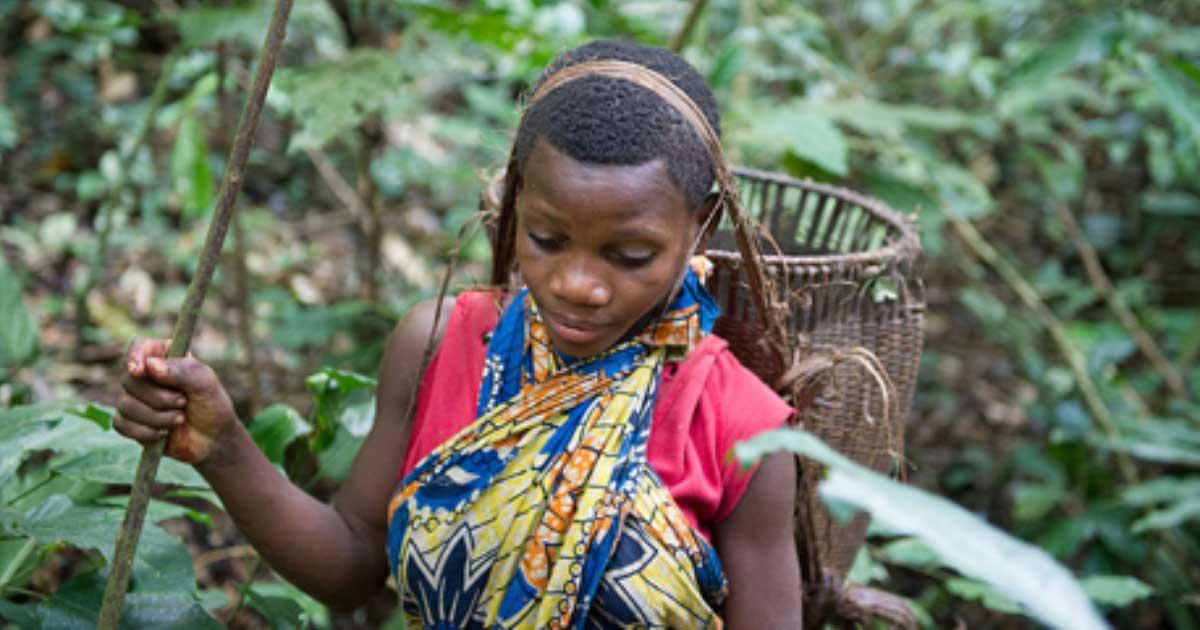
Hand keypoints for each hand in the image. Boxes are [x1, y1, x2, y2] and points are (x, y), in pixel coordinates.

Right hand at [115, 338, 238, 464]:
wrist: (213, 440)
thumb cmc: (212, 405)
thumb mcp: (205, 384)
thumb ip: (181, 371)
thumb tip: (150, 365)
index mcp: (166, 357)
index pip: (140, 347)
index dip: (135, 357)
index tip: (140, 371)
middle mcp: (147, 375)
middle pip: (129, 380)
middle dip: (158, 397)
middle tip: (183, 403)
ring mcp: (136, 398)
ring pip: (125, 404)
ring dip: (156, 417)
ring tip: (180, 419)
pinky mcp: (131, 421)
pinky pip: (121, 423)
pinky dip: (144, 431)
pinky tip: (164, 433)